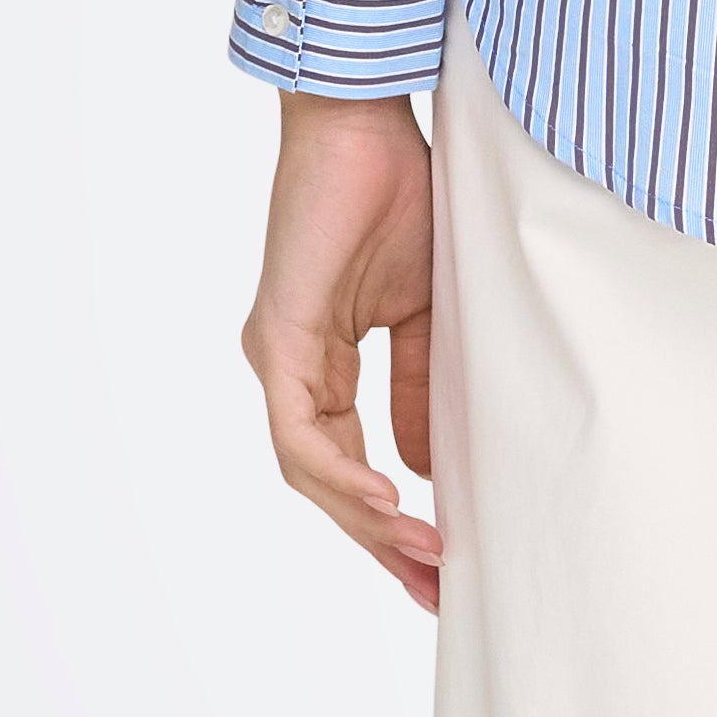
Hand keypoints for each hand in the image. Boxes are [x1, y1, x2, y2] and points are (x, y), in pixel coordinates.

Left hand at [243, 91, 439, 608]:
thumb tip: (429, 466)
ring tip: (423, 552)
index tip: (439, 568)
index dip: (390, 522)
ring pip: (311, 470)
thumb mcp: (428, 313)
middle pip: (326, 486)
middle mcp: (290, 370)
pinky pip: (302, 430)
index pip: (349, 465)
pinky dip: (343, 471)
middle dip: (380, 544)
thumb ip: (422, 388)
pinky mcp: (278, 336)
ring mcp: (279, 357)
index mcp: (321, 365)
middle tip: (432, 593)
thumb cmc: (398, 197)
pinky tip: (386, 500)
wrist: (364, 123)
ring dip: (368, 519)